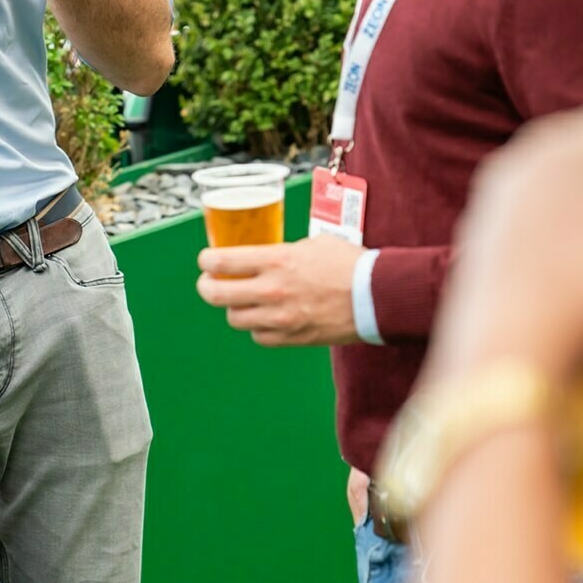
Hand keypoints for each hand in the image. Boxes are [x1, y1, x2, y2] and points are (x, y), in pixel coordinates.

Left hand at [195, 234, 365, 345]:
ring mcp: (281, 318)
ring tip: (242, 300)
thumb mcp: (313, 244)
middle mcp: (273, 290)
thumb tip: (267, 256)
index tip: (206, 261)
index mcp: (276, 261)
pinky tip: (266, 317)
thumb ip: (284, 252)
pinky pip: (259, 336)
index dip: (206, 261)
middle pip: (216, 295)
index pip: (222, 262)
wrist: (377, 296)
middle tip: (209, 283)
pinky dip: (258, 327)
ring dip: (235, 308)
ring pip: (235, 319)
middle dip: (207, 287)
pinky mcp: (293, 338)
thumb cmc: (350, 264)